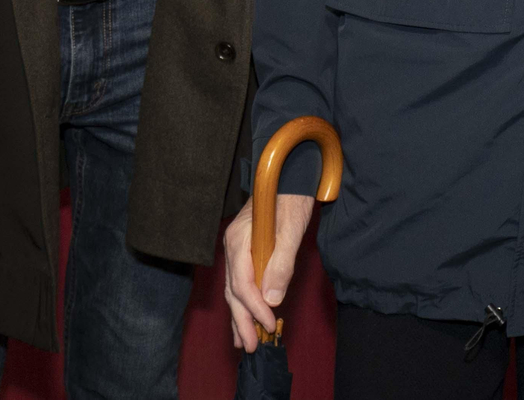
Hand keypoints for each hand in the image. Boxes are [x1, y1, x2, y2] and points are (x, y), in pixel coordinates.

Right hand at [224, 192, 314, 351]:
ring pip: (234, 290)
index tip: (270, 324)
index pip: (242, 284)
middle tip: (252, 346)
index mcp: (239, 241)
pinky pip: (240, 282)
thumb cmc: (291, 199)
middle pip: (234, 291)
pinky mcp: (244, 252)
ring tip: (244, 341)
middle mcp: (232, 247)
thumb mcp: (291, 230)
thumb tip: (271, 299)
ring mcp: (236, 250)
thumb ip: (281, 264)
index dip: (255, 308)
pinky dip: (243, 302)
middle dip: (243, 320)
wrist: (289, 176)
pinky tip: (246, 317)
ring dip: (240, 316)